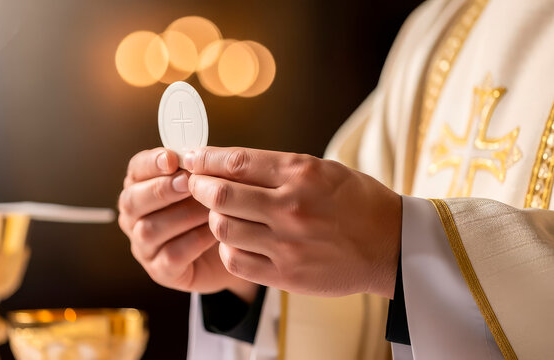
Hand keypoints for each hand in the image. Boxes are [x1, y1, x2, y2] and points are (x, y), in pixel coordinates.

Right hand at [118, 148, 257, 301]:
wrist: (231, 248)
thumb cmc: (211, 209)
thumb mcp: (205, 183)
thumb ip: (196, 168)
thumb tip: (196, 153)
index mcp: (141, 187)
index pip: (136, 169)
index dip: (151, 163)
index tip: (172, 159)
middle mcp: (135, 217)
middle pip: (132, 201)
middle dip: (161, 189)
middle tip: (189, 183)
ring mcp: (144, 246)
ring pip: (149, 230)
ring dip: (182, 215)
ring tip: (209, 208)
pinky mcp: (161, 271)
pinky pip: (171, 256)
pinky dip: (193, 241)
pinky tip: (213, 232)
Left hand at [184, 147, 400, 297]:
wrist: (390, 245)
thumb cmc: (356, 201)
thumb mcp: (322, 170)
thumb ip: (276, 168)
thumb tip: (228, 164)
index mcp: (301, 173)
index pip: (236, 162)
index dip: (206, 159)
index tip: (193, 158)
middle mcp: (291, 207)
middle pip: (221, 195)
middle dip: (199, 187)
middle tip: (195, 184)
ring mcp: (288, 244)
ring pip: (223, 228)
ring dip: (213, 218)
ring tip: (220, 213)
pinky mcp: (287, 274)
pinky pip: (236, 260)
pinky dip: (227, 247)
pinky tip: (235, 239)